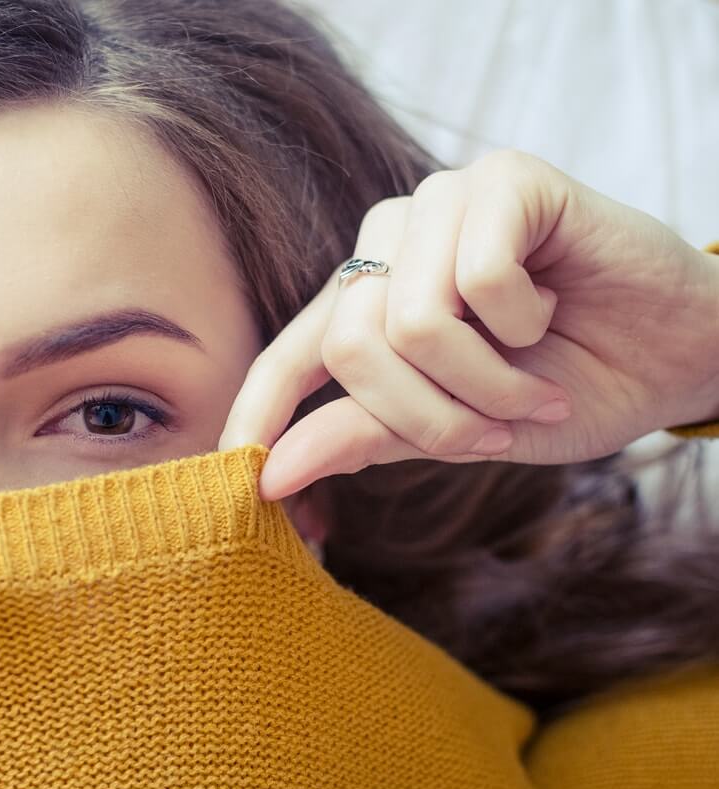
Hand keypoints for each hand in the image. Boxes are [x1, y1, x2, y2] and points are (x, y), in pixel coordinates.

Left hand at [219, 149, 718, 500]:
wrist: (680, 354)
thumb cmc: (567, 384)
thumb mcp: (458, 428)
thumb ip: (365, 434)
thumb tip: (267, 472)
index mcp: (366, 301)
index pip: (290, 354)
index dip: (260, 412)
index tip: (243, 479)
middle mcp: (388, 243)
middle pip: (353, 349)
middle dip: (433, 417)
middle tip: (498, 429)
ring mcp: (438, 203)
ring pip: (411, 322)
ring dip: (487, 381)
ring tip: (535, 381)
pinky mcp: (499, 179)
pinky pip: (477, 279)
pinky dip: (525, 320)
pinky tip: (555, 304)